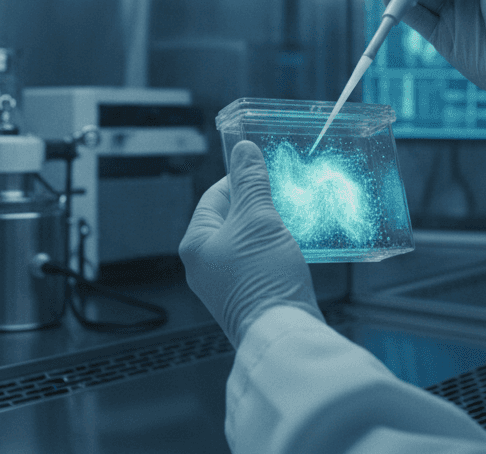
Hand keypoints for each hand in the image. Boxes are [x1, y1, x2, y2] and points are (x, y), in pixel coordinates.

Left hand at [179, 141, 322, 345]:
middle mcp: (203, 266)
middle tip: (280, 197)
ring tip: (288, 222)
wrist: (282, 333)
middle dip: (256, 207)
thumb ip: (251, 183)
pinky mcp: (247, 297)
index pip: (213, 196)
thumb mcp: (258, 219)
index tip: (261, 172)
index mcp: (195, 244)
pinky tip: (290, 250)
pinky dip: (272, 252)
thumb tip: (244, 151)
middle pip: (229, 219)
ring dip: (267, 230)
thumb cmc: (263, 279)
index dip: (239, 180)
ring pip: (245, 242)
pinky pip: (256, 263)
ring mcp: (224, 284)